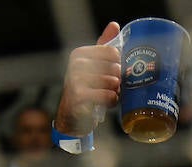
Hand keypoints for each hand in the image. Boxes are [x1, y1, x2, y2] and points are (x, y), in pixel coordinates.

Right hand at [54, 23, 122, 137]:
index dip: (119, 64)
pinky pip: (108, 96)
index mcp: (80, 54)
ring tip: (109, 94)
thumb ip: (104, 46)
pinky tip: (106, 102)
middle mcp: (75, 64)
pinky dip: (112, 101)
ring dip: (116, 92)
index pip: (113, 52)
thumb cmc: (87, 88)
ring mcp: (75, 80)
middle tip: (112, 86)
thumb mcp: (94, 66)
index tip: (114, 72)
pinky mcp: (79, 96)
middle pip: (115, 68)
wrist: (72, 115)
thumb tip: (114, 25)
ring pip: (113, 82)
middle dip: (118, 80)